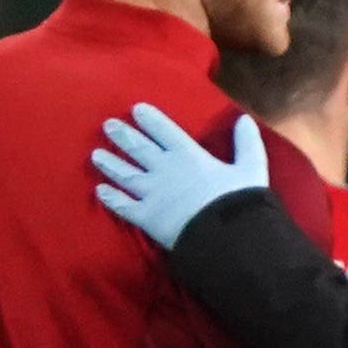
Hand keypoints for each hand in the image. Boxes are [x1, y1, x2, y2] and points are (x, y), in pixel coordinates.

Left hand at [90, 104, 267, 250]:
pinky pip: (123, 206)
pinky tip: (100, 191)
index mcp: (189, 155)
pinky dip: (111, 198)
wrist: (226, 238)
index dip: (149, 119)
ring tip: (96, 155)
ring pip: (125, 174)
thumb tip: (244, 119)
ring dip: (110, 164)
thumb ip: (247, 143)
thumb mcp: (252, 169)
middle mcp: (165, 170)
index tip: (135, 110)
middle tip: (107, 126)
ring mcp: (152, 193)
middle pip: (138, 148)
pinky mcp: (146, 217)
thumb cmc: (240, 202)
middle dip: (122, 136)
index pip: (164, 130)